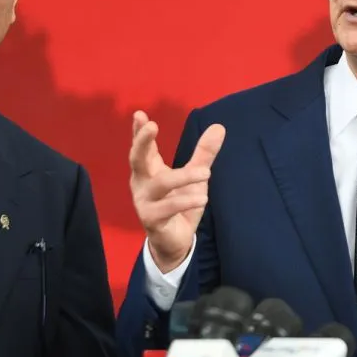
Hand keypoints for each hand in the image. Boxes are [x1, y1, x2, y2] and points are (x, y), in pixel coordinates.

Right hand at [129, 110, 225, 272]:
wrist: (174, 242)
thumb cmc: (180, 204)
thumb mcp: (194, 176)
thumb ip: (204, 153)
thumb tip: (219, 127)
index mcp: (149, 170)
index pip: (142, 147)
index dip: (139, 131)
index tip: (139, 114)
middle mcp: (142, 184)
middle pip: (137, 160)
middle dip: (142, 142)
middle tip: (152, 125)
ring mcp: (144, 202)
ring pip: (160, 184)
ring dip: (183, 177)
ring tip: (206, 173)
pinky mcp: (152, 220)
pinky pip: (168, 208)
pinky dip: (186, 201)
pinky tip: (202, 197)